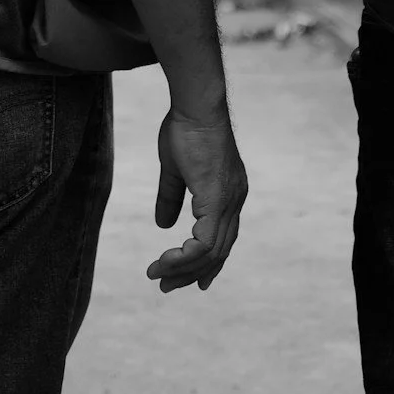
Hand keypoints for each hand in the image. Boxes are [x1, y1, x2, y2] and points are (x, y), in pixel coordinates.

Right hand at [145, 105, 247, 293]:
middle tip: (166, 287)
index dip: (208, 263)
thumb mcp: (174, 169)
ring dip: (182, 268)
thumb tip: (162, 224)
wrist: (196, 106)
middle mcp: (234, 202)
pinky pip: (204, 242)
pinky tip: (166, 260)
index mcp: (228, 194)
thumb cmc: (185, 129)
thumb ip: (171, 197)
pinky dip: (185, 257)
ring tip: (158, 275)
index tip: (192, 280)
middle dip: (191, 273)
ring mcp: (229, 202)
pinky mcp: (217, 200)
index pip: (223, 240)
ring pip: (211, 252)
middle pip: (218, 252)